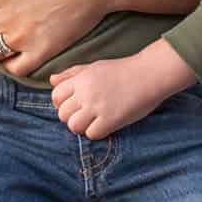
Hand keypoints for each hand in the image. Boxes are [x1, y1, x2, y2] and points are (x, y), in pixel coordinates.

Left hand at [49, 42, 194, 139]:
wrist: (149, 74)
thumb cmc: (122, 70)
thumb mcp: (94, 66)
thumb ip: (71, 74)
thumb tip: (51, 80)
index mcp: (81, 79)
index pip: (56, 96)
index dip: (62, 103)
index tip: (75, 104)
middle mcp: (86, 93)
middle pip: (63, 114)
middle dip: (72, 116)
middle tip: (86, 114)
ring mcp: (98, 107)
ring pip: (74, 126)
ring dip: (82, 127)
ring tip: (94, 121)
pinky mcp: (111, 120)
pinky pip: (92, 134)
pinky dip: (97, 132)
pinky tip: (105, 125)